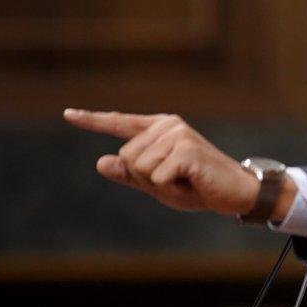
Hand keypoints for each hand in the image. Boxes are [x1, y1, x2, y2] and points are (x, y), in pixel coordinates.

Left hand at [63, 109, 260, 216]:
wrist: (237, 192)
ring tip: (186, 182)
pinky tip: (193, 183)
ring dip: (161, 185)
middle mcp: (167, 125)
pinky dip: (172, 189)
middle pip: (127, 157)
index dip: (93, 120)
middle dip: (146, 179)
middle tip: (178, 181)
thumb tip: (101, 161)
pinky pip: (157, 178)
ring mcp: (178, 135)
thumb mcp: (158, 183)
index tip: (68, 114)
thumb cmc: (199, 187)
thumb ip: (131, 174)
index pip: (120, 123)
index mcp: (159, 129)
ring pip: (140, 168)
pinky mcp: (187, 149)